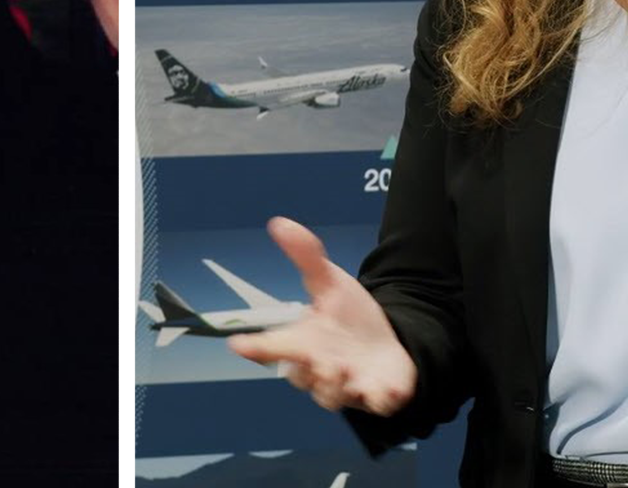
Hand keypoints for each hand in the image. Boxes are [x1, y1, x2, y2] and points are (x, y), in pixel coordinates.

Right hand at [227, 217, 417, 414]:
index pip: (271, 346)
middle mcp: (319, 368)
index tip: (239, 344)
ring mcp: (348, 386)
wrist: (389, 343)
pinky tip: (386, 392)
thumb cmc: (348, 317)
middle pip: (301, 377)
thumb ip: (306, 256)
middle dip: (304, 370)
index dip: (254, 346)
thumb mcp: (330, 282)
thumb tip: (278, 222)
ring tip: (343, 370)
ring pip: (332, 397)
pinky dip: (381, 399)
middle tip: (314, 358)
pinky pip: (377, 404)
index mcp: (303, 341)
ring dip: (335, 386)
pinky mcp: (378, 395)